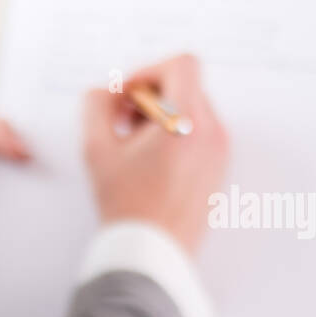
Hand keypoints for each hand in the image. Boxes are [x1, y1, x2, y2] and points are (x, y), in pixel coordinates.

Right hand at [82, 53, 229, 258]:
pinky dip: (174, 133)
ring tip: (134, 144)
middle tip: (123, 122)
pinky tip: (149, 160)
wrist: (152, 253)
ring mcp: (220, 151)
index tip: (129, 95)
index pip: (183, 63)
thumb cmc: (127, 206)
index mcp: (187, 121)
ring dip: (161, 114)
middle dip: (150, 95)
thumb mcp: (95, 148)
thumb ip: (95, 105)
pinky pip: (199, 131)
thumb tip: (107, 93)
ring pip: (192, 108)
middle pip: (185, 85)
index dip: (149, 69)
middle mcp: (212, 132)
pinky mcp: (218, 168)